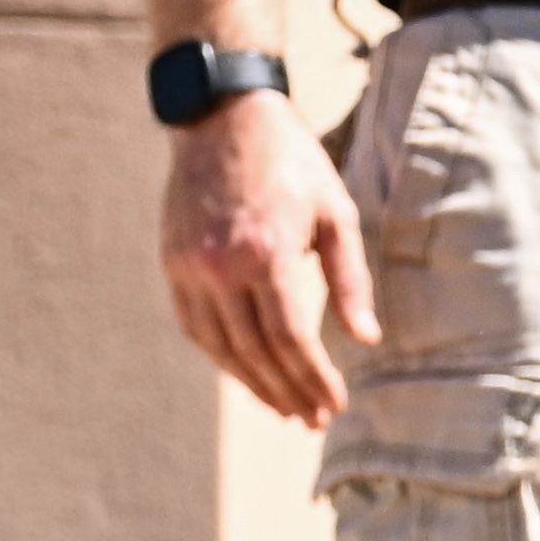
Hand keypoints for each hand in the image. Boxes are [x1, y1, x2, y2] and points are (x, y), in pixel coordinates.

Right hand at [161, 91, 373, 423]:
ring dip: (251, 383)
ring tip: (283, 408)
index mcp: (266, 254)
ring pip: (219, 345)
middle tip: (311, 420)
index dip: (313, 379)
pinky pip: (194, 324)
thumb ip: (350, 279)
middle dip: (286, 391)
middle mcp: (220, 267)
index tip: (335, 405)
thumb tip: (368, 338)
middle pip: (254, 351)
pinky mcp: (172, 262)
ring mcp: (189, 266)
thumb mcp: (338, 214)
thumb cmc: (294, 164)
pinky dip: (220, 354)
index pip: (290, 339)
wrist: (223, 120)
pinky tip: (245, 371)